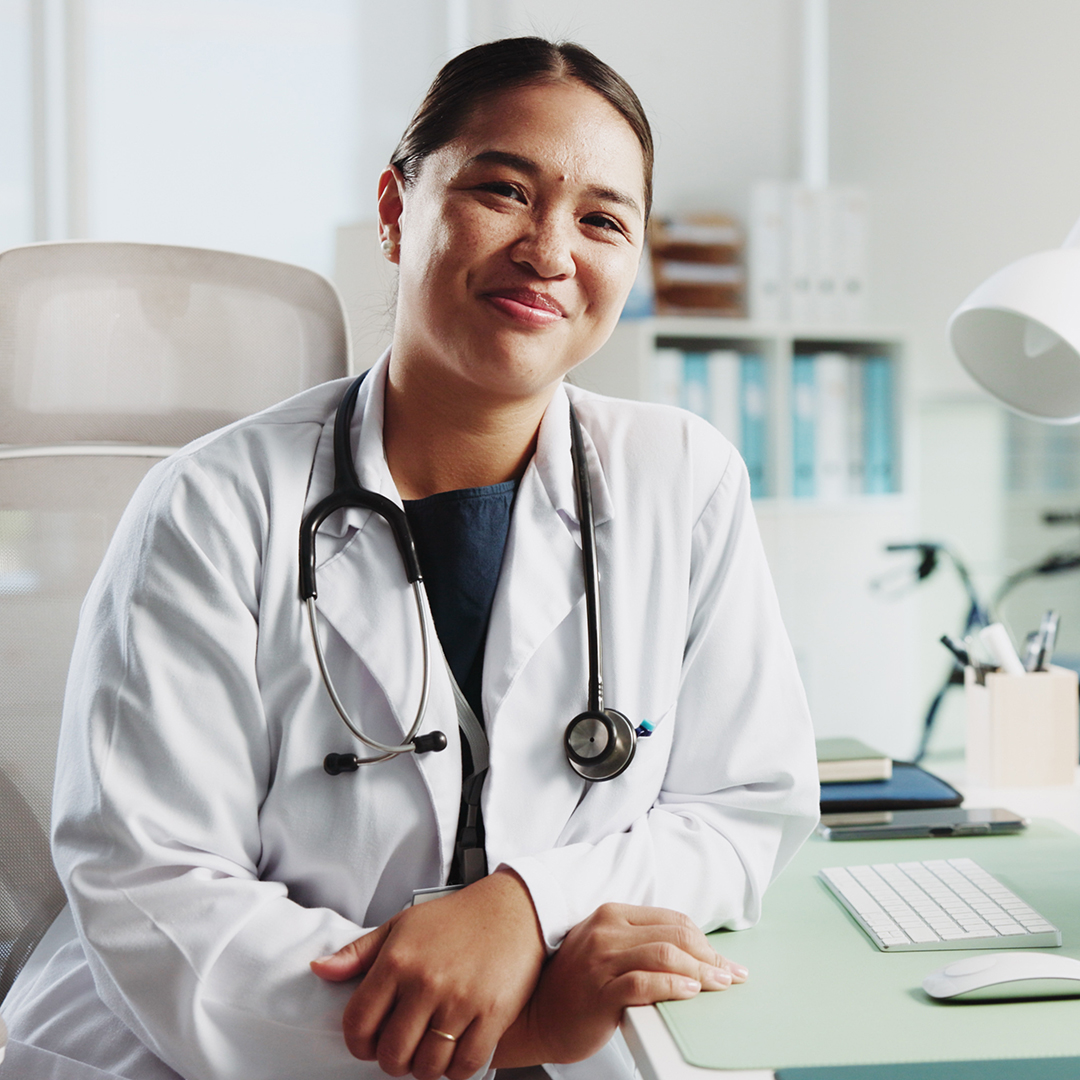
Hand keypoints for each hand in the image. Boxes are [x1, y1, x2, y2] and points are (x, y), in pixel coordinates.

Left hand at [311, 869, 544, 1078]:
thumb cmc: (456, 917)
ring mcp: (460, 1000)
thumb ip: (358, 952)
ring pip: (427, 1066)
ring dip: (425, 1068)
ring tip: (430, 1050)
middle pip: (392, 1054)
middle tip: (405, 1048)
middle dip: (393, 1060)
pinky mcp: (492, 1014)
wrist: (515, 908)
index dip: (359, 1044)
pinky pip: (465, 1066)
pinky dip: (457, 1070)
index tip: (371, 1043)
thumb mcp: (402, 924)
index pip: (358, 1024)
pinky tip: (456, 1052)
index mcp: (397, 960)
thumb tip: (320, 971)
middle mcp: (425, 982)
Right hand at [495, 903, 746, 1066]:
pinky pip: (643, 982)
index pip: (672, 919)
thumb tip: (694, 951)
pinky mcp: (598, 990)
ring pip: (664, 954)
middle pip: (674, 935)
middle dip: (710, 956)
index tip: (725, 960)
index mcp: (611, 914)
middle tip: (732, 975)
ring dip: (701, 970)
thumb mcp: (606, 950)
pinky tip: (690, 992)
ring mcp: (600, 959)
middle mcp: (605, 930)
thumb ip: (639, 942)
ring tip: (719, 984)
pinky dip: (672, 985)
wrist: (535, 1016)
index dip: (705, 940)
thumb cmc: (577, 987)